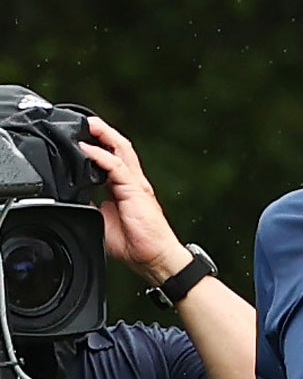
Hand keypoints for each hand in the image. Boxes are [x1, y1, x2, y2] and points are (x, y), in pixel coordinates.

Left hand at [76, 116, 191, 284]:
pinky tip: (88, 149)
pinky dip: (100, 156)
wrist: (154, 256)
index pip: (112, 157)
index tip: (81, 136)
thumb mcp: (101, 218)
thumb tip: (71, 195)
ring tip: (88, 125)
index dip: (99, 144)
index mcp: (125, 187)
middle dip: (102, 131)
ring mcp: (136, 184)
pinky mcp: (136, 190)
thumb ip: (89, 202)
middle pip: (119, 147)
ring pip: (121, 150)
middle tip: (84, 121)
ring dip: (103, 135)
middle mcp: (133, 181)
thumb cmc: (134, 243)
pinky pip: (117, 167)